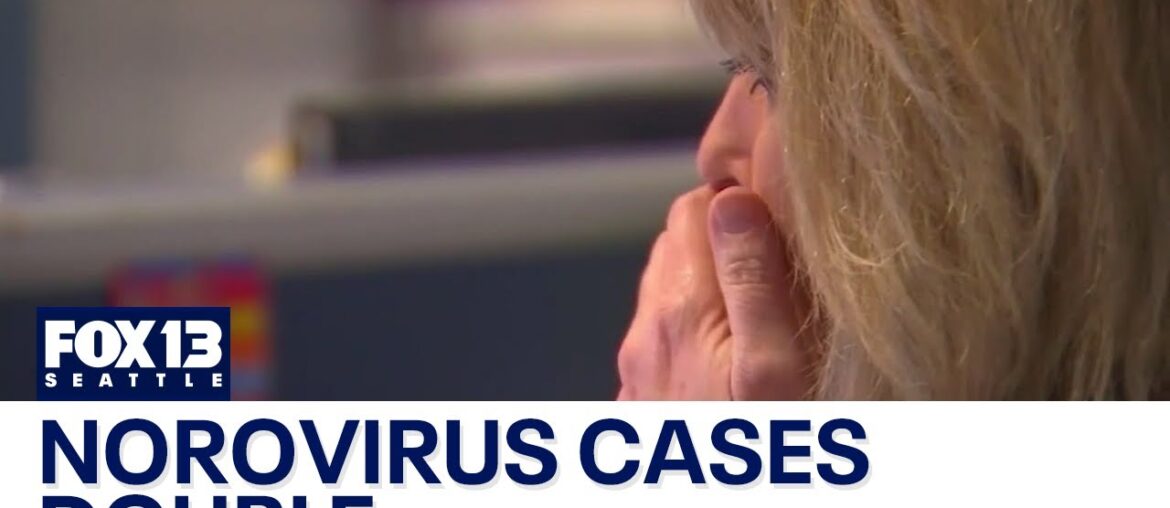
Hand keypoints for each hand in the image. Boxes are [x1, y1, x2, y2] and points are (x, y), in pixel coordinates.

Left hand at [616, 186, 811, 399]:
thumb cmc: (757, 450)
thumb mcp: (776, 366)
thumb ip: (753, 279)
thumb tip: (731, 200)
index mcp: (680, 309)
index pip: (690, 209)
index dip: (738, 206)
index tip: (781, 231)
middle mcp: (645, 332)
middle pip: (674, 246)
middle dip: (722, 243)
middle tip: (778, 273)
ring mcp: (636, 370)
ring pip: (665, 294)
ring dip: (706, 288)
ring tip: (758, 317)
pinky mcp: (639, 401)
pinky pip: (660, 343)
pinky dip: (690, 334)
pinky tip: (725, 362)